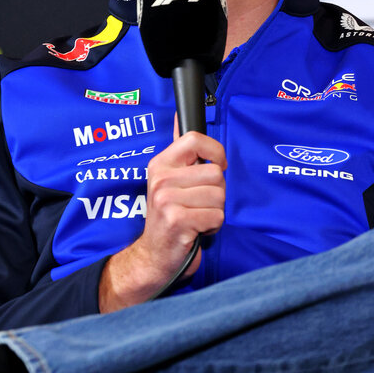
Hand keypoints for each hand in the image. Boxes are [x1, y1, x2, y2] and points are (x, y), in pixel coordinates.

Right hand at [99, 131, 226, 310]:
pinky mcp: (177, 220)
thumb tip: (180, 115)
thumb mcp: (169, 181)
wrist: (153, 257)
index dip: (215, 152)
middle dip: (216, 193)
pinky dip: (212, 227)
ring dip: (215, 212)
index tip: (216, 166)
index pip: (195, 139)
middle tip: (198, 205)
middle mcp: (161, 179)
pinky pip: (216, 216)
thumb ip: (180, 153)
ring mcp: (167, 199)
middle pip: (216, 173)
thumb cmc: (168, 219)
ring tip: (197, 218)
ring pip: (219, 195)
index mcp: (160, 165)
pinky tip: (196, 230)